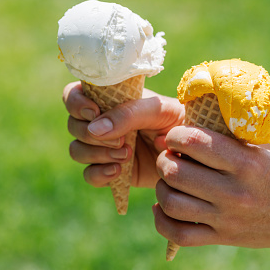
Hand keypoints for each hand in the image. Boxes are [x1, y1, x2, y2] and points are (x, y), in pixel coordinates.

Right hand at [63, 81, 183, 188]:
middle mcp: (102, 123)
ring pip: (76, 150)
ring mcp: (104, 148)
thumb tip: (95, 127)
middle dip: (91, 134)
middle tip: (121, 140)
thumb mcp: (159, 110)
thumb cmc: (180, 123)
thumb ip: (128, 114)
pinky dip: (99, 174)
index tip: (94, 112)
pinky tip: (119, 172)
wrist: (196, 158)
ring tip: (125, 156)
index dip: (76, 103)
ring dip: (96, 153)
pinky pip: (89, 174)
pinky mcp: (110, 172)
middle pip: (73, 125)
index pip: (74, 95)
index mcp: (110, 100)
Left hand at [153, 125, 269, 251]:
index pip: (194, 142)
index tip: (176, 136)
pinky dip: (162, 220)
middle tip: (169, 157)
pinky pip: (178, 234)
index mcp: (244, 163)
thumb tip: (169, 136)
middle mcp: (234, 192)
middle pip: (174, 173)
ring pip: (171, 203)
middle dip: (164, 160)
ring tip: (169, 181)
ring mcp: (227, 219)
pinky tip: (164, 207)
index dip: (175, 135)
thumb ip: (218, 144)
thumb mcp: (255, 151)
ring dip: (161, 188)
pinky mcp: (222, 238)